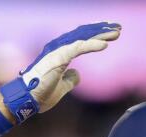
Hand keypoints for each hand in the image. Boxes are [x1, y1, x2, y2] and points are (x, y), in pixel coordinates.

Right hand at [0, 22, 120, 121]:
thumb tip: (77, 74)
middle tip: (118, 27)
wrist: (27, 100)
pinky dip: (91, 45)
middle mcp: (58, 48)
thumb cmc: (40, 94)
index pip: (80, 40)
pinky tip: (104, 45)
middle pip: (83, 35)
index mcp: (59, 54)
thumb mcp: (61, 87)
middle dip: (101, 30)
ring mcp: (57, 51)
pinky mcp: (58, 58)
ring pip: (83, 38)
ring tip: (116, 32)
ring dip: (100, 35)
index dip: (95, 36)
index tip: (110, 34)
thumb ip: (70, 80)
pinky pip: (78, 48)